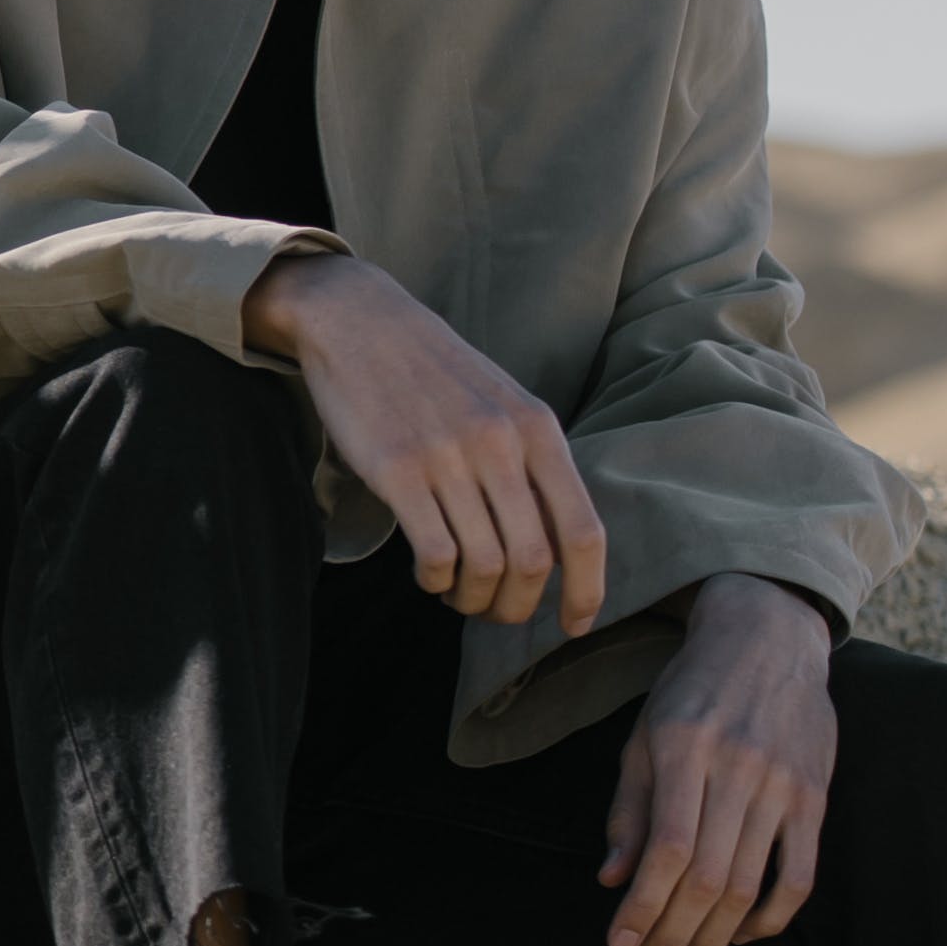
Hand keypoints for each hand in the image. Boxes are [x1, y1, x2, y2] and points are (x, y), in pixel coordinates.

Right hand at [242, 249, 606, 634]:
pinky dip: (436, 579)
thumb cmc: (434, 371)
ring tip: (458, 593)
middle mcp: (500, 443)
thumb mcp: (502, 403)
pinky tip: (428, 572)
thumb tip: (555, 546)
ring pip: (484, 564)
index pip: (582, 530)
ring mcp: (448, 456)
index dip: (587, 590)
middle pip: (533, 560)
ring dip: (474, 598)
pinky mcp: (396, 469)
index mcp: (538, 429)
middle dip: (519, 606)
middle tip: (498, 612)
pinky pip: (434, 552)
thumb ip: (532, 464)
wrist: (360, 321)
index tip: (576, 624)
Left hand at [597, 576, 839, 945]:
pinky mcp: (815, 797)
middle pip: (706, 879)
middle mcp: (737, 768)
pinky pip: (799, 876)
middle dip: (672, 936)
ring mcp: (784, 785)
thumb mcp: (643, 736)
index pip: (665, 851)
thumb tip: (613, 880)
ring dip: (713, 938)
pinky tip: (740, 936)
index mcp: (684, 748)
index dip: (642, 908)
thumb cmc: (692, 690)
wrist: (769, 639)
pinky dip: (770, 917)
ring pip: (749, 885)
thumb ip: (629, 809)